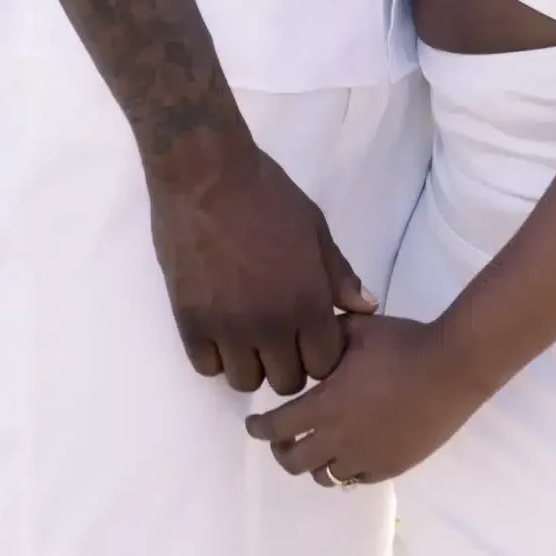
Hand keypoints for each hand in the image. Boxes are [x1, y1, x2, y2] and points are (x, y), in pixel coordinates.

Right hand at [146, 146, 375, 394]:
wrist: (205, 174)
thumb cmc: (267, 194)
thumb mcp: (314, 227)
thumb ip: (339, 274)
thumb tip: (366, 307)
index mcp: (306, 301)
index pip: (324, 363)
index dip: (321, 352)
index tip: (311, 335)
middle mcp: (269, 325)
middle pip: (287, 380)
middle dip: (289, 361)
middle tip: (280, 334)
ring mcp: (227, 329)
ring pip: (245, 381)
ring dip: (251, 362)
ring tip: (247, 332)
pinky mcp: (190, 323)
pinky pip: (207, 366)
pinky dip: (215, 353)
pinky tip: (219, 326)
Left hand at [245, 313, 479, 486]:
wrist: (451, 368)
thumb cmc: (402, 344)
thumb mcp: (359, 328)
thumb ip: (329, 333)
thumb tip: (311, 336)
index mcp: (326, 405)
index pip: (278, 426)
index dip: (259, 427)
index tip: (252, 423)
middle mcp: (340, 439)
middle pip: (295, 461)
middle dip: (281, 450)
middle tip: (281, 437)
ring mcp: (367, 458)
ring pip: (326, 475)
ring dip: (313, 461)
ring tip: (316, 445)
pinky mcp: (391, 466)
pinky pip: (356, 479)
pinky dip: (344, 469)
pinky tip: (349, 451)